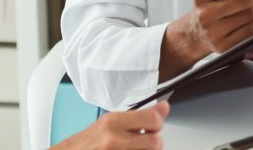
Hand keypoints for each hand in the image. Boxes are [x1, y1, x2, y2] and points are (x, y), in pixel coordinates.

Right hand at [51, 101, 169, 149]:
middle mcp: (114, 139)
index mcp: (113, 122)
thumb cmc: (89, 141)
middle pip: (155, 142)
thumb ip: (139, 116)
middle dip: (153, 143)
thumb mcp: (112, 122)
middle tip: (144, 141)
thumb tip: (163, 108)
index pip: (152, 120)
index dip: (158, 124)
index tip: (154, 125)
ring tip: (132, 147)